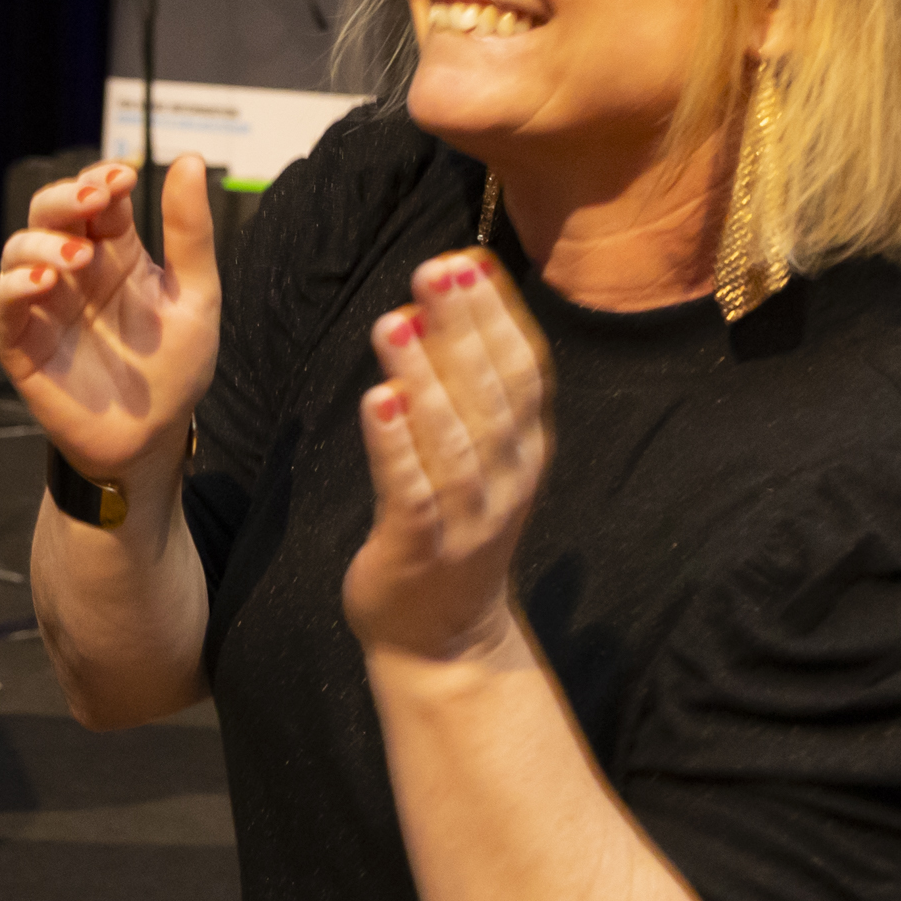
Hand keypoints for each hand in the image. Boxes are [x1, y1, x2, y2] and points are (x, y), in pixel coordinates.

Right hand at [0, 157, 221, 489]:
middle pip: (48, 212)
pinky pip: (0, 302)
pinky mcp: (20, 341)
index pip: (97, 196)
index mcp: (116, 252)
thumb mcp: (196, 297)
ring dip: (44, 243)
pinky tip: (44, 285)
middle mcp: (74, 270)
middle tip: (93, 199)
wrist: (152, 440)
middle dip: (66, 197)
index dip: (103, 179)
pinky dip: (14, 286)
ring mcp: (43, 303)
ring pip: (18, 249)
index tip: (124, 178)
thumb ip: (190, 234)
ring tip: (78, 259)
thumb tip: (188, 161)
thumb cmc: (174, 370)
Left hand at [342, 249, 553, 663]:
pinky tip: (376, 400)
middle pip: (492, 395)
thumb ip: (470, 380)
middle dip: (464, 329)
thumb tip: (456, 287)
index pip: (524, 372)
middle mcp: (506, 481)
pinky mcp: (420, 549)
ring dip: (425, 377)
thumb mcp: (479, 452)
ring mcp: (467, 519)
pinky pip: (411, 492)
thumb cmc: (452, 525)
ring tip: (394, 322)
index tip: (468, 261)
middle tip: (432, 271)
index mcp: (523, 450)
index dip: (499, 315)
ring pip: (452, 440)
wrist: (444, 639)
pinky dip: (395, 446)